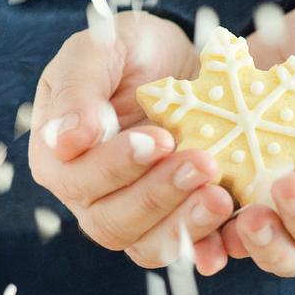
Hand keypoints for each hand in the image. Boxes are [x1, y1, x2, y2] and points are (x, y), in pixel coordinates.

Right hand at [29, 12, 232, 273]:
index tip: (159, 138)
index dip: (117, 166)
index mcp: (64, 157)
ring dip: (186, 225)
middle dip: (160, 194)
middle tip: (203, 163)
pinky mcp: (176, 212)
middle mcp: (96, 194)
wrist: (178, 63)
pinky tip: (230, 234)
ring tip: (221, 197)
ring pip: (150, 243)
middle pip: (115, 221)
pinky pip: (186, 242)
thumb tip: (67, 140)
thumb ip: (77, 89)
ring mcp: (137, 209)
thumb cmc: (132, 52)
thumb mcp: (99, 50)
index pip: (80, 178)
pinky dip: (208, 244)